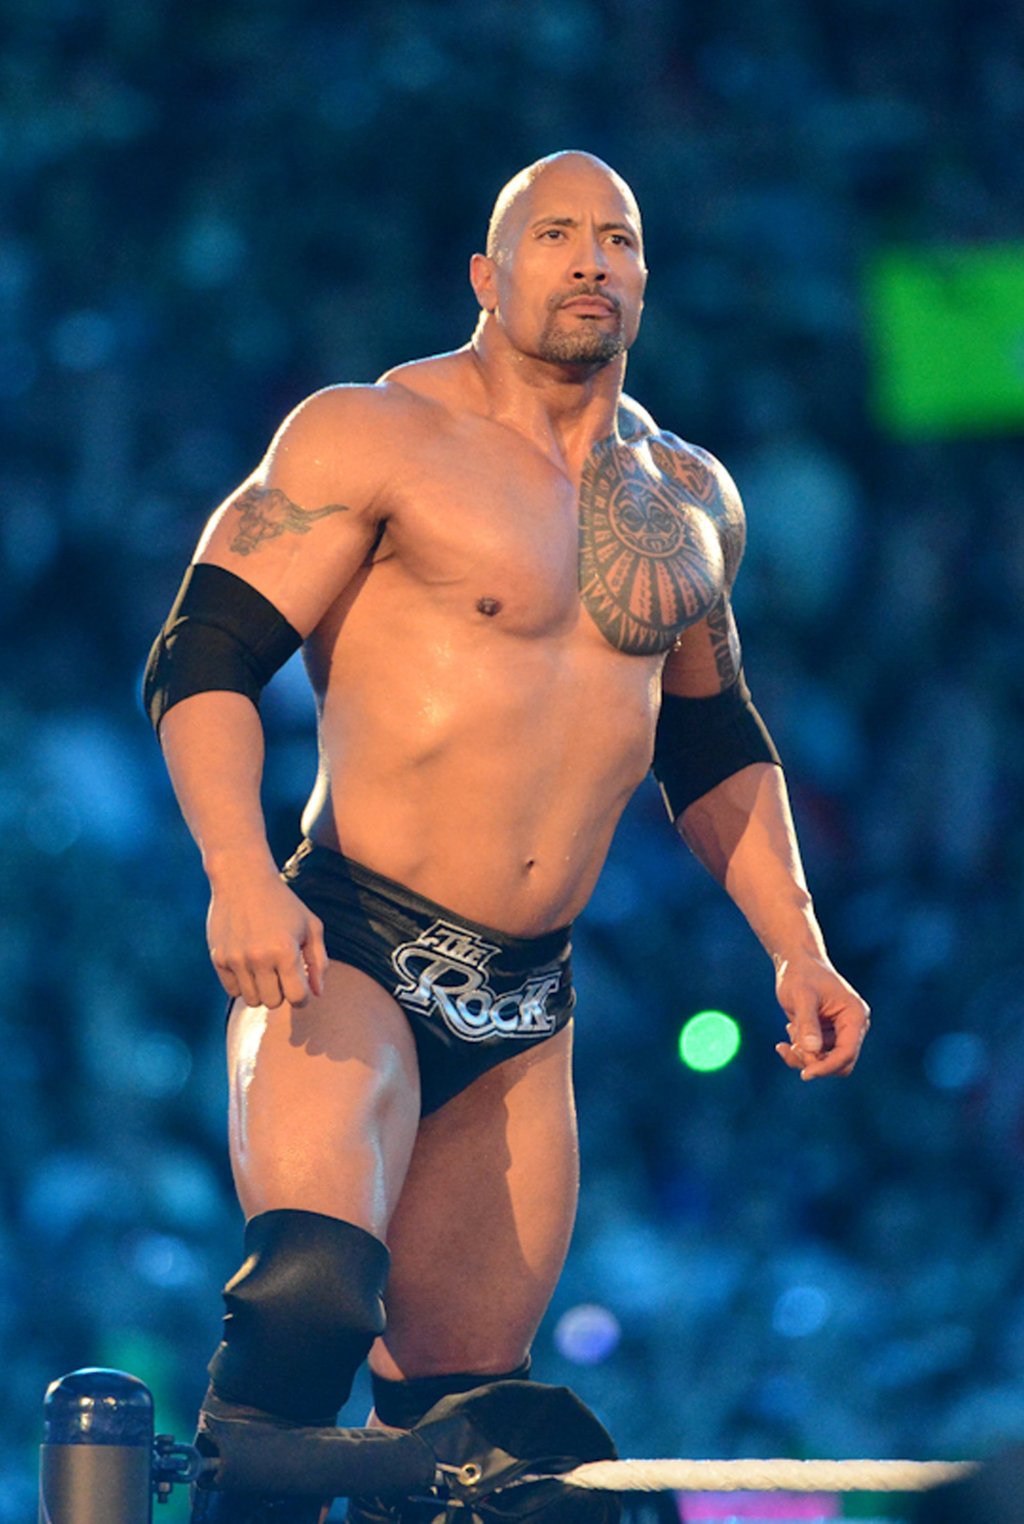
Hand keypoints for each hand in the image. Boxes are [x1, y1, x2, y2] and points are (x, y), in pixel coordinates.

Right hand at [206, 870, 327, 1009]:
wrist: (242, 879)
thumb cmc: (283, 902)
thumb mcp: (310, 925)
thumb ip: (319, 961)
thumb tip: (317, 994)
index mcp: (286, 951)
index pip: (297, 997)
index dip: (302, 997)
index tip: (300, 986)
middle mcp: (260, 958)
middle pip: (274, 1002)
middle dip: (281, 992)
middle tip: (281, 973)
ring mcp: (237, 959)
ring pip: (252, 1000)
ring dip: (262, 990)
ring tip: (265, 970)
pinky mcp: (218, 958)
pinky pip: (233, 991)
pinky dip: (243, 985)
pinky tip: (249, 966)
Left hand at [773, 954, 869, 1079]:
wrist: (795, 963)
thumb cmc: (801, 974)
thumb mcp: (802, 996)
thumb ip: (807, 1023)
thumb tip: (811, 1050)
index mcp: (855, 1016)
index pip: (847, 1052)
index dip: (827, 1066)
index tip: (805, 1074)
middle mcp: (852, 1027)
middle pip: (840, 1063)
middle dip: (814, 1062)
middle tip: (790, 1048)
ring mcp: (839, 1032)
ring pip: (825, 1061)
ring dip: (804, 1056)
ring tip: (788, 1035)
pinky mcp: (826, 1035)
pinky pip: (815, 1056)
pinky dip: (799, 1052)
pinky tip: (785, 1039)